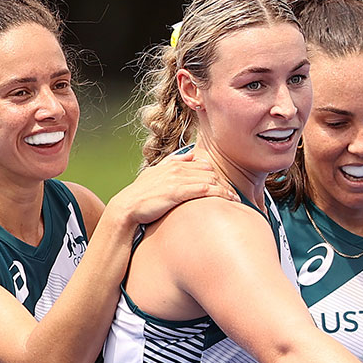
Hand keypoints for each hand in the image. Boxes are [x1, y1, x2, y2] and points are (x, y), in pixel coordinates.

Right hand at [105, 150, 238, 227]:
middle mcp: (176, 168)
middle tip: (234, 194)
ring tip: (236, 199)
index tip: (223, 186)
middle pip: (209, 172)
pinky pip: (205, 190)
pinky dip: (220, 194)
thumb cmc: (141, 196)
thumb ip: (173, 162)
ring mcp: (177, 179)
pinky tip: (229, 200)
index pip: (202, 165)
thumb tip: (190, 154)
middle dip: (223, 183)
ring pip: (210, 180)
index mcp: (173, 163)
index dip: (215, 176)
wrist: (127, 208)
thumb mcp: (155, 174)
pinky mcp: (177, 191)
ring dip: (225, 189)